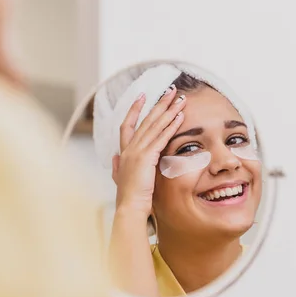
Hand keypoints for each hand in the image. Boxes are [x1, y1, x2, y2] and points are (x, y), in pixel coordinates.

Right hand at [112, 85, 185, 216]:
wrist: (129, 206)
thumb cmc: (128, 197)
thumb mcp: (121, 178)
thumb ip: (118, 167)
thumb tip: (115, 158)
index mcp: (124, 152)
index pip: (127, 125)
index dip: (134, 109)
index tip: (143, 96)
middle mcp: (130, 148)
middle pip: (146, 119)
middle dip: (160, 103)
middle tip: (171, 90)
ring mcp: (137, 151)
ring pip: (156, 125)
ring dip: (169, 110)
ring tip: (181, 99)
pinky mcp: (147, 157)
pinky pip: (161, 137)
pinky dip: (171, 126)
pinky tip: (180, 117)